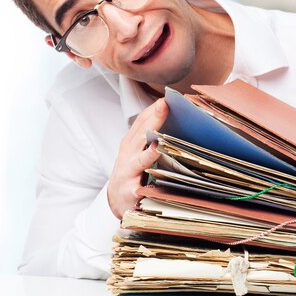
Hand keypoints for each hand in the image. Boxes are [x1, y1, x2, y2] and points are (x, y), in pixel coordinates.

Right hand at [107, 98, 167, 218]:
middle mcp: (128, 154)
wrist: (117, 198)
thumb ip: (152, 135)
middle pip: (141, 134)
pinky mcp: (131, 191)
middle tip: (164, 106)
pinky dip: (144, 184)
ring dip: (149, 153)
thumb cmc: (133, 170)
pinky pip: (139, 187)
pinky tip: (151, 182)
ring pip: (139, 160)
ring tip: (158, 144)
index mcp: (131, 142)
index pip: (142, 120)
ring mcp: (128, 172)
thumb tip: (177, 117)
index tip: (168, 97)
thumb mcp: (138, 150)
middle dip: (153, 120)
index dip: (154, 108)